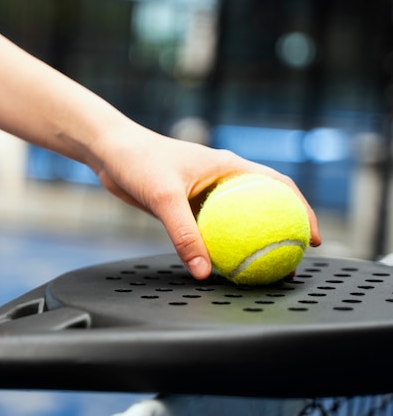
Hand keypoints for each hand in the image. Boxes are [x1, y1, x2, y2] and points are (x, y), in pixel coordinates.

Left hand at [91, 127, 320, 279]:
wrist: (111, 153)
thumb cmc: (139, 161)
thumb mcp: (164, 197)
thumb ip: (184, 234)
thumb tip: (204, 271)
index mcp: (229, 167)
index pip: (278, 187)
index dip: (302, 211)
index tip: (312, 238)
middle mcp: (222, 180)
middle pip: (263, 208)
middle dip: (280, 233)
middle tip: (288, 262)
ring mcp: (205, 194)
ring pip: (236, 222)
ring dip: (249, 243)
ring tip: (259, 270)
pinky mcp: (187, 206)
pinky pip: (210, 230)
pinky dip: (219, 246)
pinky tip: (220, 266)